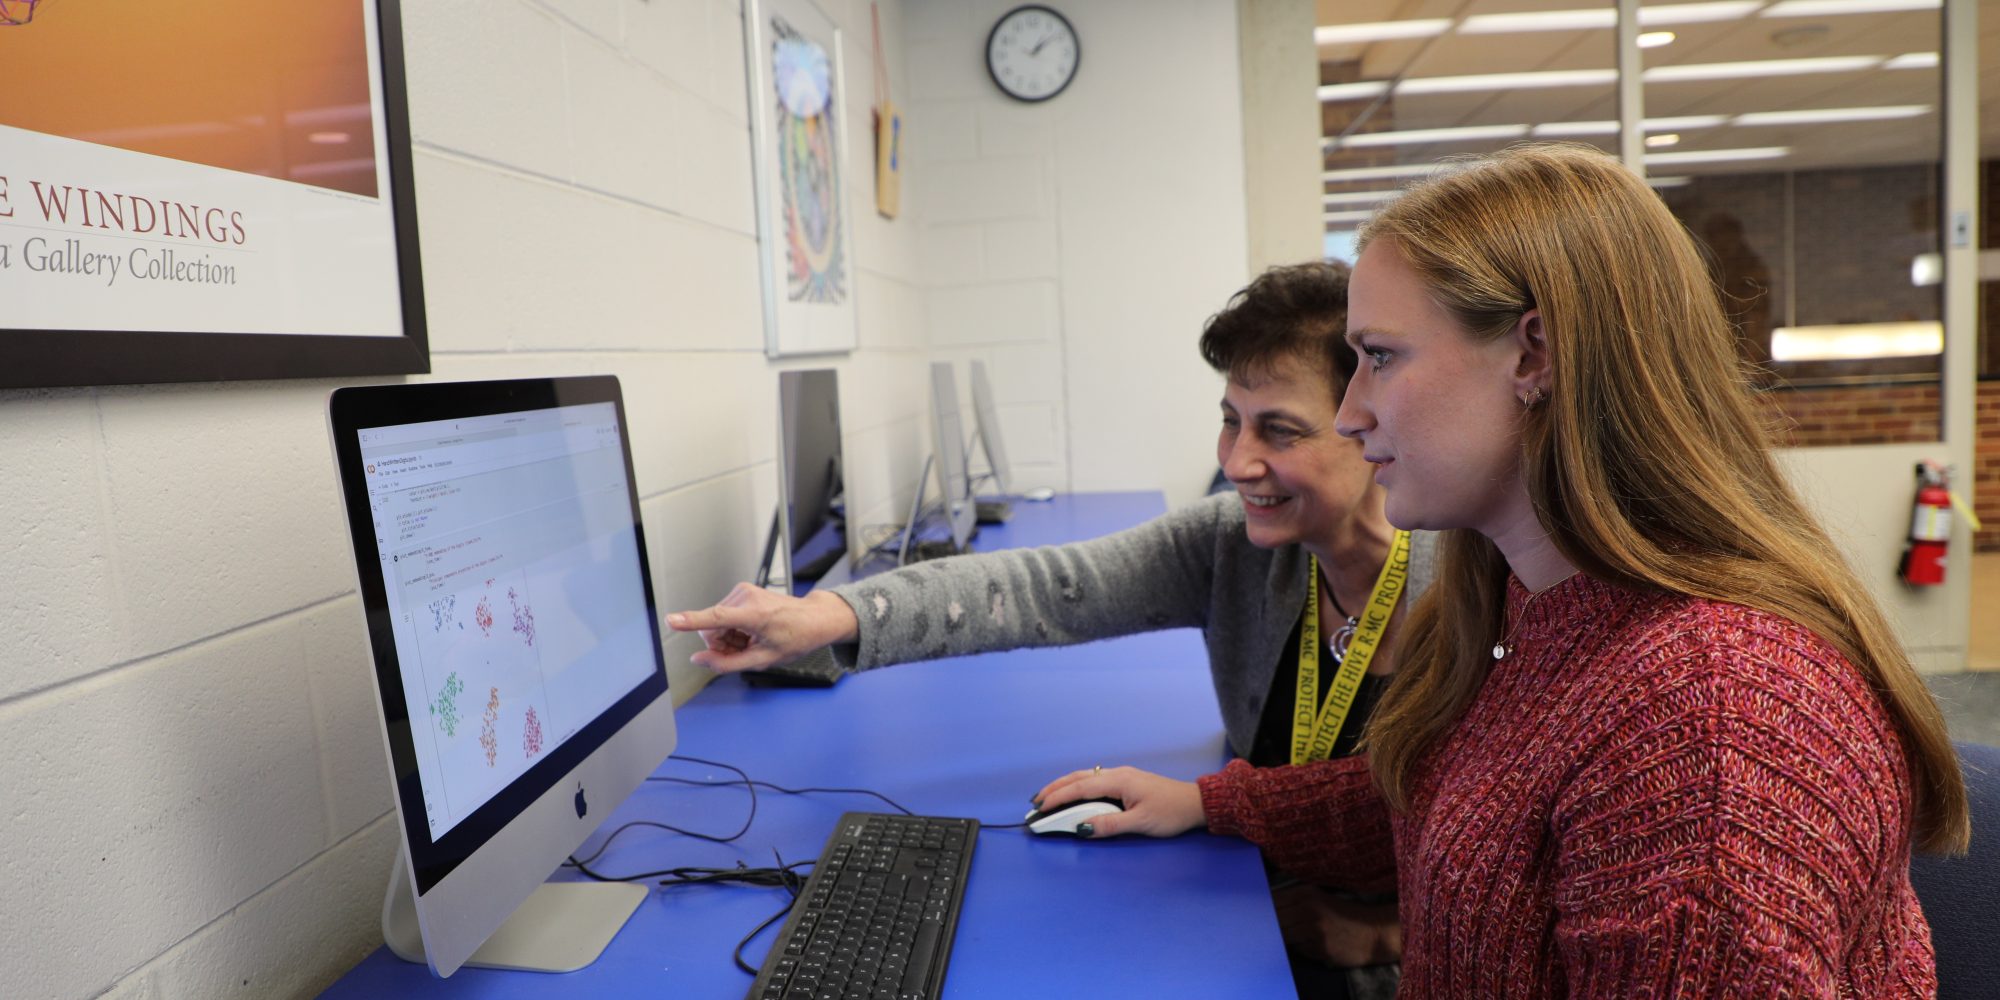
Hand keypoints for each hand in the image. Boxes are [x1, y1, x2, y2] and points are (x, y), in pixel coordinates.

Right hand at [665, 584, 857, 672]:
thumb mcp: (764, 659)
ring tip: (753, 639)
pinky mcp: (741, 591)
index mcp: (755, 615)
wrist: (813, 618)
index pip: (717, 618)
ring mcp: (742, 591)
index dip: (691, 621)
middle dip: (722, 644)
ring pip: (715, 624)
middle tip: (746, 648)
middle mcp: (746, 597)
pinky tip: (751, 631)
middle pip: (711, 629)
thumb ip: (728, 663)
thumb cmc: (795, 637)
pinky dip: (733, 628)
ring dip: (729, 637)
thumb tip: (699, 660)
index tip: (672, 620)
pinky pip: (723, 616)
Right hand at [1029, 765, 1205, 838]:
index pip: (1079, 788)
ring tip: (1047, 799)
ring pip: (1084, 778)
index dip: (1057, 798)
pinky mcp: (1125, 781)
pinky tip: (1073, 795)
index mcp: (1118, 780)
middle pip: (1077, 778)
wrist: (1195, 803)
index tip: (1040, 810)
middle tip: (1034, 803)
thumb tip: (1082, 828)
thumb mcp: (1140, 823)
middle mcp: (1116, 773)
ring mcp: (1121, 776)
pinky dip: (1077, 787)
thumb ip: (1110, 825)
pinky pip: (1093, 781)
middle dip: (1054, 789)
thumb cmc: (1170, 812)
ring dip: (1064, 787)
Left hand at [1271, 883, 1401, 968]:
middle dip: (1266, 925)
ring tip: (1280, 940)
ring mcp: (1313, 928)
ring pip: (1283, 935)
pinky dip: (1296, 949)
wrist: (1373, 931)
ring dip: (1279, 939)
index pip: (1272, 901)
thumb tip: (1266, 909)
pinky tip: (1301, 947)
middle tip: (1263, 931)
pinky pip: (1298, 949)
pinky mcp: (1320, 947)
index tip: (1253, 916)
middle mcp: (1307, 907)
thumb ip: (1293, 902)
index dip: (1260, 909)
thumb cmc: (1343, 915)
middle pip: (1274, 918)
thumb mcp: (1319, 900)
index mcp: (1305, 893)